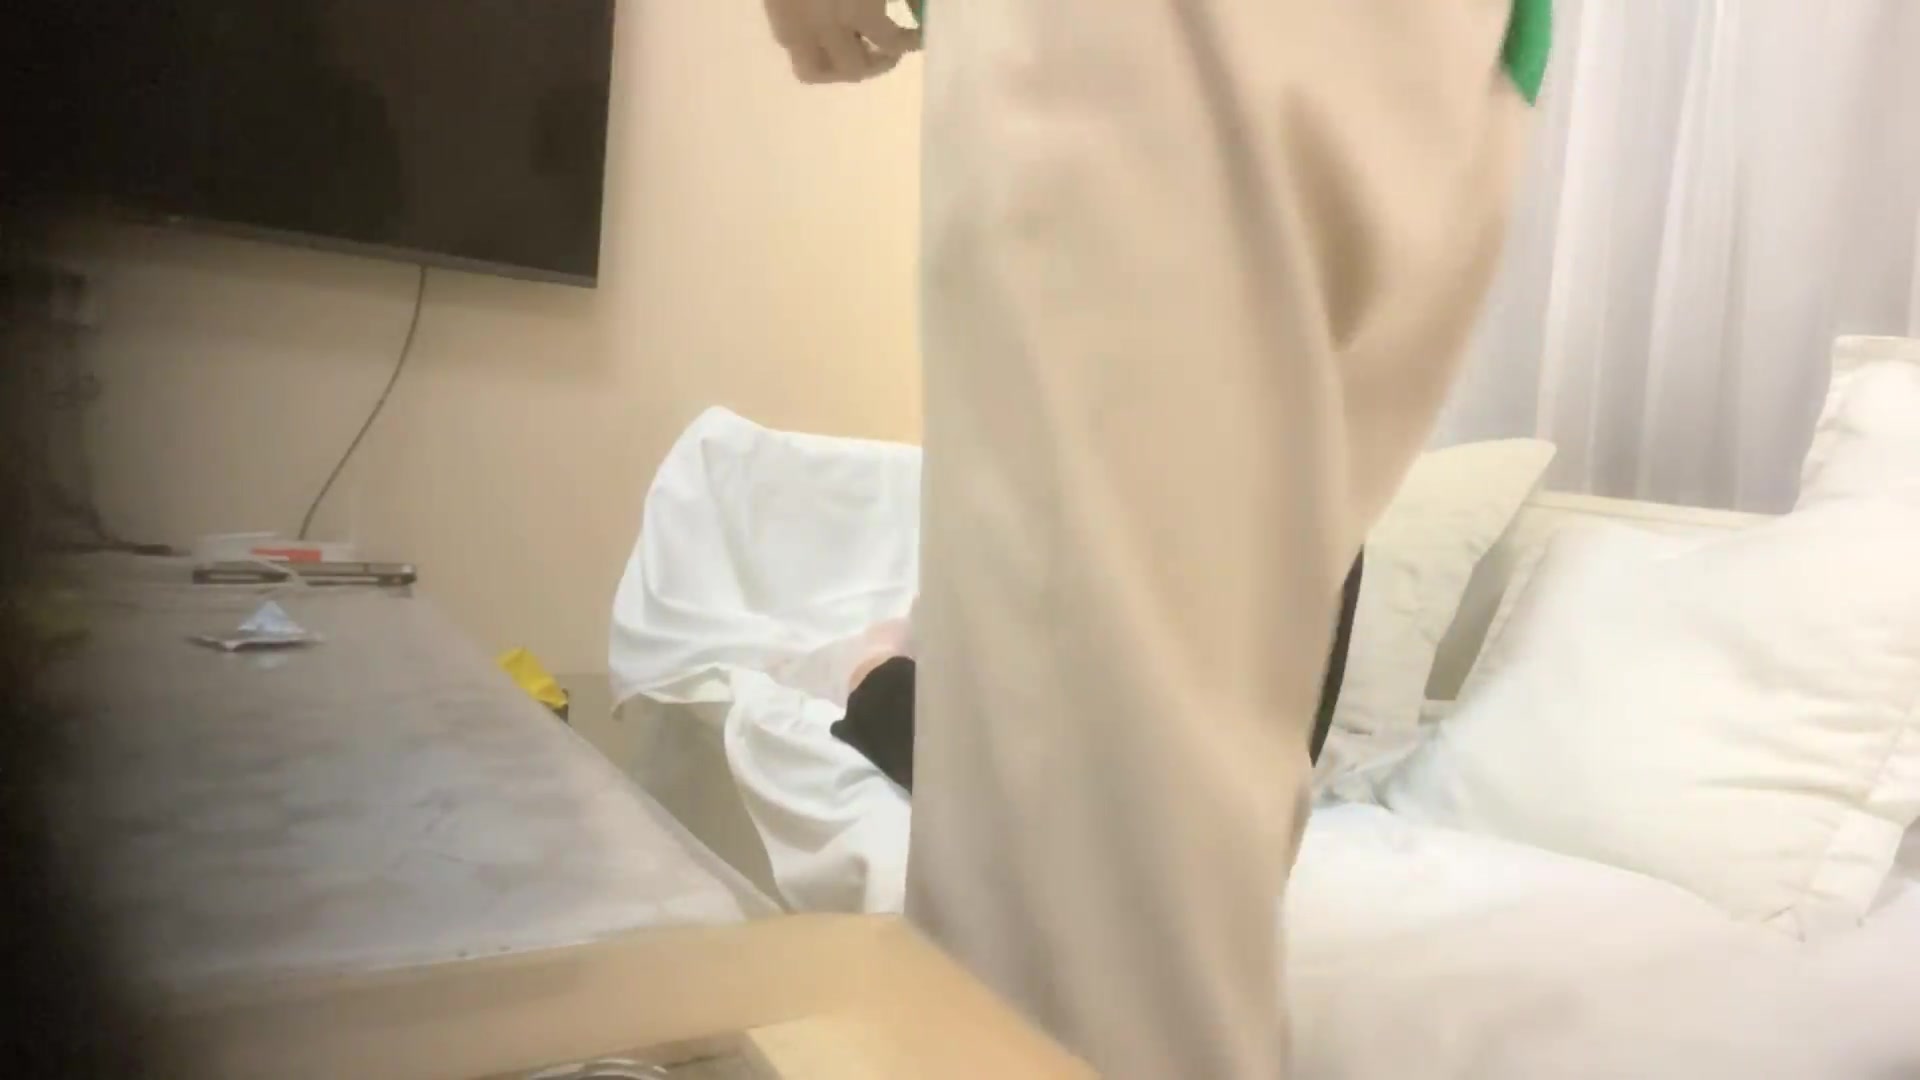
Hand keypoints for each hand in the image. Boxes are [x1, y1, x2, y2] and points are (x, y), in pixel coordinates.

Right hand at [762, 0, 920, 83]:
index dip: (910, 41)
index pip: (891, 43)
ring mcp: (792, 23)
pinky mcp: (773, 12)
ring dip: (836, 66)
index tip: (918, 35)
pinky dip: (811, 43)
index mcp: (857, 8)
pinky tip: (824, 26)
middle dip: (874, 63)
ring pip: (811, 69)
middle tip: (887, 50)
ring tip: (851, 47)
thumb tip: (921, 11)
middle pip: (851, 69)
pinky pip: (790, 43)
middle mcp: (823, 26)